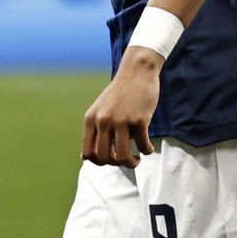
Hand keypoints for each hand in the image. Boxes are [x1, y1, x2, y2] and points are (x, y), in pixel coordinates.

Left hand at [83, 50, 160, 166]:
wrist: (136, 73)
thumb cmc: (120, 94)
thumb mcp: (100, 110)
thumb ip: (96, 130)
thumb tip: (90, 158)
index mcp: (90, 120)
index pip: (87, 153)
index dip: (99, 162)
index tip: (110, 159)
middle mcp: (103, 121)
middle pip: (104, 158)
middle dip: (116, 164)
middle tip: (126, 159)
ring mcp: (121, 121)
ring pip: (122, 156)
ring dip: (131, 163)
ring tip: (137, 158)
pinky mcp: (139, 120)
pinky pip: (143, 145)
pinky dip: (147, 151)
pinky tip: (148, 148)